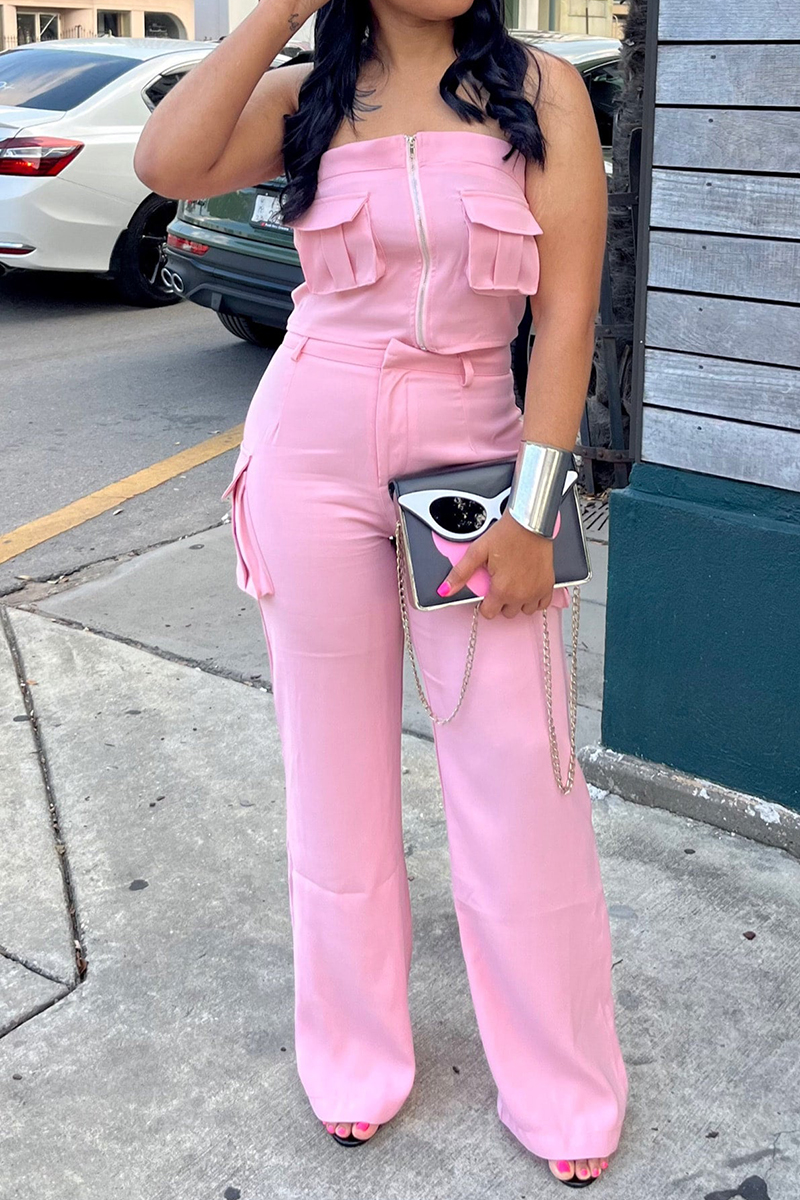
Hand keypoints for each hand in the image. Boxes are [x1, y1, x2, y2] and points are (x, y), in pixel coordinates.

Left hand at [437, 512, 554, 618]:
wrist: (530, 522)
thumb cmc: (507, 534)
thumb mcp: (477, 551)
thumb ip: (461, 574)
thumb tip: (445, 590)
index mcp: (502, 589)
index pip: (489, 613)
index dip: (485, 602)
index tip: (487, 590)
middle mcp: (520, 595)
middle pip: (506, 612)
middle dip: (501, 601)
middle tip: (500, 582)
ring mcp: (536, 592)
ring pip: (524, 610)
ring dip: (518, 601)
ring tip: (514, 583)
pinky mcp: (548, 585)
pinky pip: (541, 604)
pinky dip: (535, 599)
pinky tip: (528, 586)